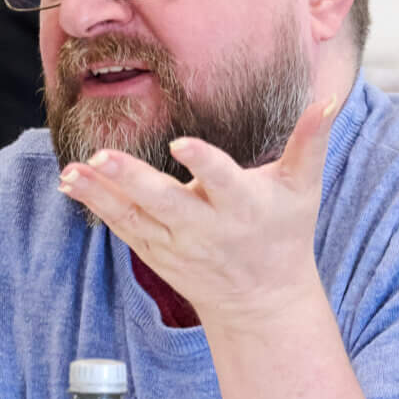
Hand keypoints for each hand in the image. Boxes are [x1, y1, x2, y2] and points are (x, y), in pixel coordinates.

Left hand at [56, 100, 334, 326]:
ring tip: (71, 170)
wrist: (261, 300)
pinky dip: (96, 205)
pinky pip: (121, 226)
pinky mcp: (153, 251)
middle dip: (133, 180)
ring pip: (133, 216)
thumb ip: (310, 142)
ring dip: (100, 193)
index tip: (181, 144)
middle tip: (102, 157)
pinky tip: (70, 182)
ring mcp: (175, 243)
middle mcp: (205, 227)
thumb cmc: (284, 233)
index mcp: (244, 206)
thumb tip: (328, 98)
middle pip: (165, 202)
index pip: (223, 182)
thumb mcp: (303, 188)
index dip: (204, 164)